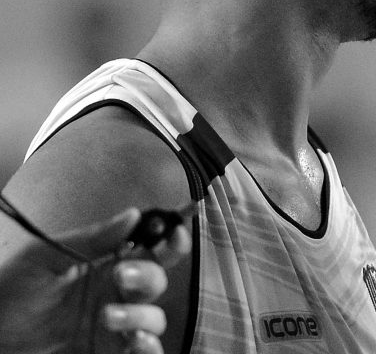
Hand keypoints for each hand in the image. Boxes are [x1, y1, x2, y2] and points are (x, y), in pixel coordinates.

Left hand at [0, 206, 191, 353]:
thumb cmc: (8, 293)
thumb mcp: (44, 257)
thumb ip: (91, 239)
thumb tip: (133, 215)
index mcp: (105, 265)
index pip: (151, 246)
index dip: (172, 236)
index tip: (178, 230)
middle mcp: (115, 293)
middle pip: (158, 279)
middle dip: (147, 275)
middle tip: (118, 276)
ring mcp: (114, 326)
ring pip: (154, 317)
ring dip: (140, 315)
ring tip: (106, 316)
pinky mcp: (109, 353)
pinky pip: (147, 352)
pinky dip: (149, 347)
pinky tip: (135, 342)